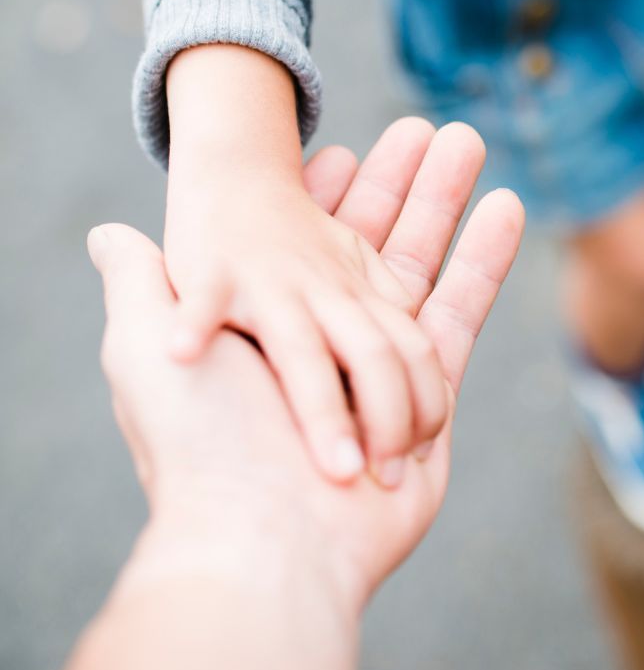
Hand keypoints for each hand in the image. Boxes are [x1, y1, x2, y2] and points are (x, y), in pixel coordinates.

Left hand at [91, 120, 523, 609]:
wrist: (264, 542)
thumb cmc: (200, 441)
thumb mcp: (143, 349)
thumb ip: (142, 286)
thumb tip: (108, 234)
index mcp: (268, 324)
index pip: (304, 241)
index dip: (327, 193)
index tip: (344, 149)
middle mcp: (326, 342)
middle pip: (374, 244)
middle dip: (404, 184)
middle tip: (432, 126)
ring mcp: (379, 370)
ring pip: (422, 267)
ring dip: (447, 203)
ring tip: (470, 140)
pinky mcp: (429, 397)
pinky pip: (462, 315)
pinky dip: (485, 259)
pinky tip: (508, 206)